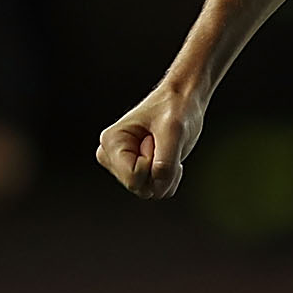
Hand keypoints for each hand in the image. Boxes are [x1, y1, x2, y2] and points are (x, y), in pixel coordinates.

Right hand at [98, 79, 208, 198]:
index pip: (132, 178)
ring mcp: (124, 166)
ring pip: (149, 191)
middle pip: (139, 188)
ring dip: (166, 174)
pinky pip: (157, 190)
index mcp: (111, 142)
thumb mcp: (174, 131)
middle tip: (161, 143)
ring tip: (165, 148)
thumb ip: (165, 162)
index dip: (152, 164)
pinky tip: (167, 155)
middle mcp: (111, 156)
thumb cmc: (175, 108)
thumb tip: (158, 187)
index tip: (155, 140)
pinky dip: (169, 177)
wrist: (182, 101)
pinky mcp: (138, 171)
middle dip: (159, 171)